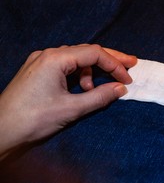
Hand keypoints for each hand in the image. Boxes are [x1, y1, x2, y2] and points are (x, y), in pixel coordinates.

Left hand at [0, 44, 136, 157]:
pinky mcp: (38, 71)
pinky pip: (65, 66)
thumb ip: (100, 96)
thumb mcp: (72, 108)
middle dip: (109, 59)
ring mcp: (41, 62)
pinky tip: (81, 89)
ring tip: (97, 88)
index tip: (128, 79)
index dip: (115, 64)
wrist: (1, 131)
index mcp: (55, 59)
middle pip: (86, 51)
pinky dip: (79, 75)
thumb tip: (121, 88)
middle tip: (131, 64)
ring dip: (93, 70)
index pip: (94, 53)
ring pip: (76, 59)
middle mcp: (48, 55)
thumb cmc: (34, 119)